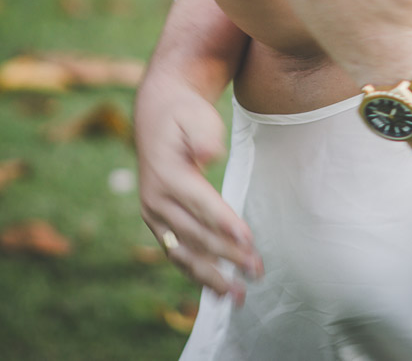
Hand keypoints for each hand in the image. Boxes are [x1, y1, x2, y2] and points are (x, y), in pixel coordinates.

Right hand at [134, 78, 262, 302]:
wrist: (156, 118)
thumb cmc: (184, 116)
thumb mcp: (195, 115)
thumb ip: (204, 133)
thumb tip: (211, 152)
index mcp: (167, 175)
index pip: (200, 203)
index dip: (224, 222)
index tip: (247, 239)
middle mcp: (156, 201)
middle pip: (196, 234)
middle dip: (227, 254)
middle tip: (257, 269)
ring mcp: (154, 216)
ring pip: (185, 252)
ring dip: (212, 277)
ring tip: (238, 296)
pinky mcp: (159, 225)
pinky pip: (178, 254)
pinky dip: (197, 275)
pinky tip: (218, 293)